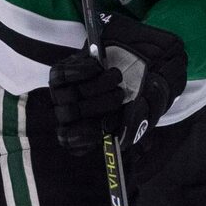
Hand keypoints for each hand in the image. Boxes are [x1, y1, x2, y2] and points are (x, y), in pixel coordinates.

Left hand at [44, 15, 185, 150]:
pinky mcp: (61, 74)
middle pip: (70, 115)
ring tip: (117, 79)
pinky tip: (100, 68)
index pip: (69, 139)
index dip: (81, 137)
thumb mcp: (144, 111)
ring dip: (96, 86)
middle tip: (121, 96)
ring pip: (68, 95)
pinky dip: (84, 71)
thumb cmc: (139, 95)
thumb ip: (134, 127)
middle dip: (98, 105)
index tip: (101, 130)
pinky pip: (63, 75)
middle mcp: (70, 115)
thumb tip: (123, 140)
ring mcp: (62, 94)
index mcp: (85, 131)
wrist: (137, 65)